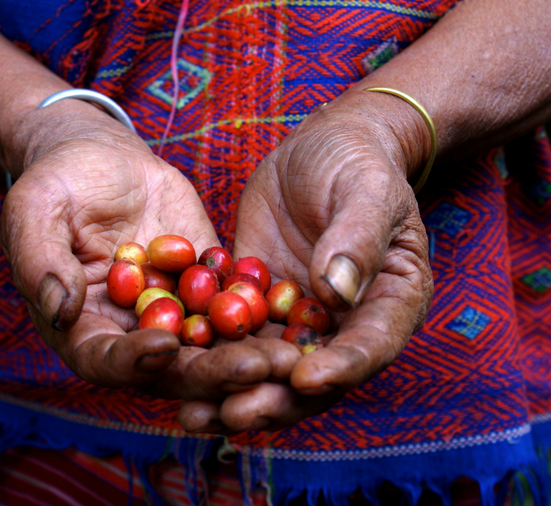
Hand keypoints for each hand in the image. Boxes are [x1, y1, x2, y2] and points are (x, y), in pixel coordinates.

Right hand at [0, 101, 286, 399]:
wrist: (101, 158)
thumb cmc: (58, 182)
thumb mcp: (36, 210)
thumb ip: (40, 261)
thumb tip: (60, 311)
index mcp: (83, 326)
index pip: (106, 359)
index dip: (134, 358)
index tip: (166, 343)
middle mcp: (132, 329)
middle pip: (171, 366)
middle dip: (212, 370)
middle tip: (256, 368)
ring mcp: (173, 308)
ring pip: (211, 344)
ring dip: (248, 353)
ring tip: (288, 355)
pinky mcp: (206, 281)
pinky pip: (234, 302)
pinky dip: (263, 313)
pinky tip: (298, 317)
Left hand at [179, 89, 433, 431]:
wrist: (320, 148)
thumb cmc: (358, 163)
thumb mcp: (367, 190)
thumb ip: (356, 238)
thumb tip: (336, 294)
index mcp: (389, 301)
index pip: (371, 345)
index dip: (341, 367)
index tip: (304, 378)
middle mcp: (342, 321)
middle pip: (313, 372)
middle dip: (275, 397)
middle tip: (235, 413)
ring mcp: (296, 314)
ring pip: (267, 364)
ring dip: (233, 391)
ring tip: (193, 414)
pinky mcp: (256, 300)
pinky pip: (232, 331)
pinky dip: (208, 353)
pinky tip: (173, 368)